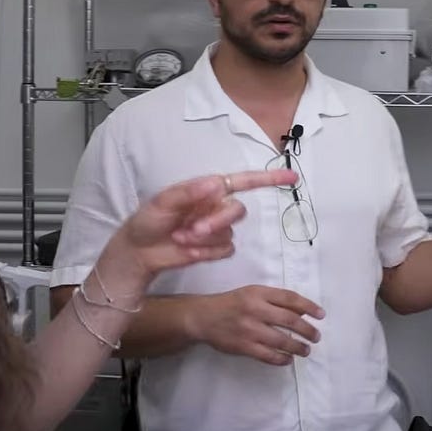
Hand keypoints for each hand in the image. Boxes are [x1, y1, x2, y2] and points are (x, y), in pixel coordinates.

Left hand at [119, 168, 297, 275]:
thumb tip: (216, 182)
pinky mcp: (216, 249)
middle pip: (237, 211)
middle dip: (218, 221)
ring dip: (206, 239)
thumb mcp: (163, 202)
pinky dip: (207, 252)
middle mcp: (216, 207)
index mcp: (207, 190)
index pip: (243, 181)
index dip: (268, 179)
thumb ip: (189, 192)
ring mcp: (217, 229)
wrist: (140, 252)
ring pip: (230, 233)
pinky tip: (188, 251)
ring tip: (180, 239)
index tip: (291, 178)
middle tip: (194, 230)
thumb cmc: (148, 221)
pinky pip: (225, 250)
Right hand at [189, 285, 326, 365]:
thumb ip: (275, 300)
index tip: (321, 315)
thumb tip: (303, 310)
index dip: (309, 306)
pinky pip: (268, 355)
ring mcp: (249, 329)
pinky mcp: (243, 346)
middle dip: (307, 330)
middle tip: (316, 337)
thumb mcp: (252, 294)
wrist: (203, 317)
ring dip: (298, 347)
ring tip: (306, 350)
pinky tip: (288, 359)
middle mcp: (255, 310)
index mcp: (258, 293)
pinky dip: (281, 359)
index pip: (290, 298)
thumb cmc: (231, 303)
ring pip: (281, 340)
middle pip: (290, 320)